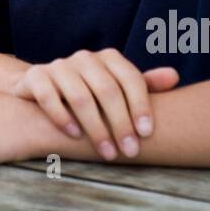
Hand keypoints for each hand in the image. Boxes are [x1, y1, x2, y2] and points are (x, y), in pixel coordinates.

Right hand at [11, 48, 179, 159]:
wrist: (42, 89)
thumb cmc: (90, 93)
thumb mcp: (118, 89)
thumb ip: (144, 85)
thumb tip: (173, 76)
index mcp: (108, 58)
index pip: (130, 78)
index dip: (140, 105)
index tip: (146, 134)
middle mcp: (85, 58)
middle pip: (107, 90)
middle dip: (120, 124)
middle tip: (129, 152)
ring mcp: (59, 65)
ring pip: (80, 96)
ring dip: (95, 128)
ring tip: (106, 153)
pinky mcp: (36, 77)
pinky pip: (49, 97)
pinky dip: (63, 118)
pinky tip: (74, 136)